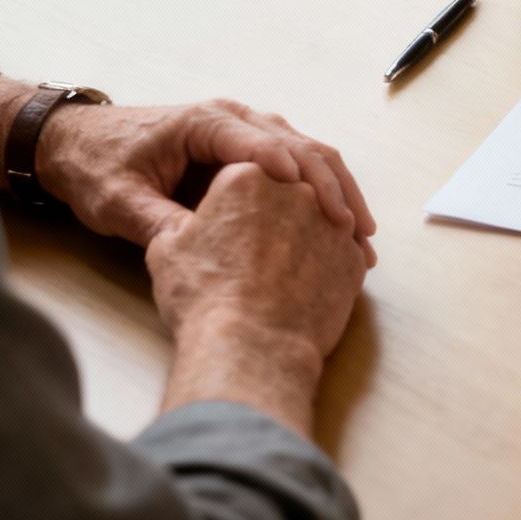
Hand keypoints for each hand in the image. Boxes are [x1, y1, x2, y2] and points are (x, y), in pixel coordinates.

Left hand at [37, 98, 374, 250]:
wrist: (74, 143)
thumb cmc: (93, 166)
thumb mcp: (116, 201)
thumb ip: (156, 221)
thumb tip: (199, 247)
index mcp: (203, 123)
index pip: (263, 145)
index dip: (297, 178)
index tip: (323, 212)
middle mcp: (232, 119)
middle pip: (300, 146)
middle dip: (333, 189)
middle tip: (355, 232)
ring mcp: (244, 131)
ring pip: (310, 153)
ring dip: (339, 191)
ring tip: (361, 236)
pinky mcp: (248, 149)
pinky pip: (298, 166)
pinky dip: (324, 193)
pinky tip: (341, 227)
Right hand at [147, 162, 372, 366]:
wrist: (251, 347)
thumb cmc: (202, 298)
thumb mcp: (167, 249)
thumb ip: (180, 220)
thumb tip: (189, 220)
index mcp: (248, 175)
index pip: (245, 172)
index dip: (233, 198)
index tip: (228, 220)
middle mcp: (297, 189)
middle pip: (287, 191)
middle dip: (274, 213)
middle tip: (257, 245)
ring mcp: (331, 223)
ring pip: (319, 219)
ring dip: (305, 236)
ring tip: (283, 268)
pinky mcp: (353, 258)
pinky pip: (340, 252)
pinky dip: (327, 265)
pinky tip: (308, 286)